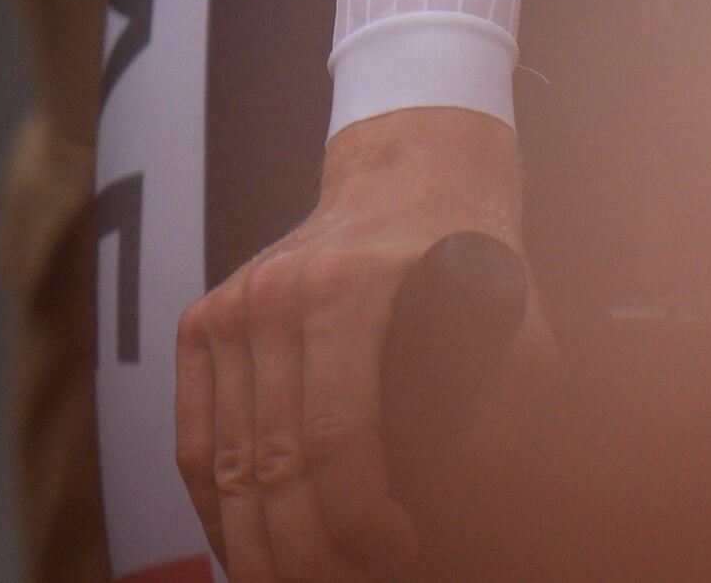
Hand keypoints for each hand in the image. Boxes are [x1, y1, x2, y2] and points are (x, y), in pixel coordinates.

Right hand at [180, 109, 524, 582]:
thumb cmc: (467, 247)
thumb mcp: (515, 319)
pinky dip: (217, 514)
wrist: (408, 167)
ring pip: (224, 469)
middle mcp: (273, 296)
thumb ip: (503, 412)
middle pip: (271, 467)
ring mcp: (229, 310)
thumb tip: (464, 512)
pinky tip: (251, 553)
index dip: (361, 520)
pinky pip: (195, 446)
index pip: (334, 438)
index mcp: (346, 288)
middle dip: (310, 555)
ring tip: (307, 581)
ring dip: (261, 549)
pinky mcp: (203, 326)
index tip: (403, 551)